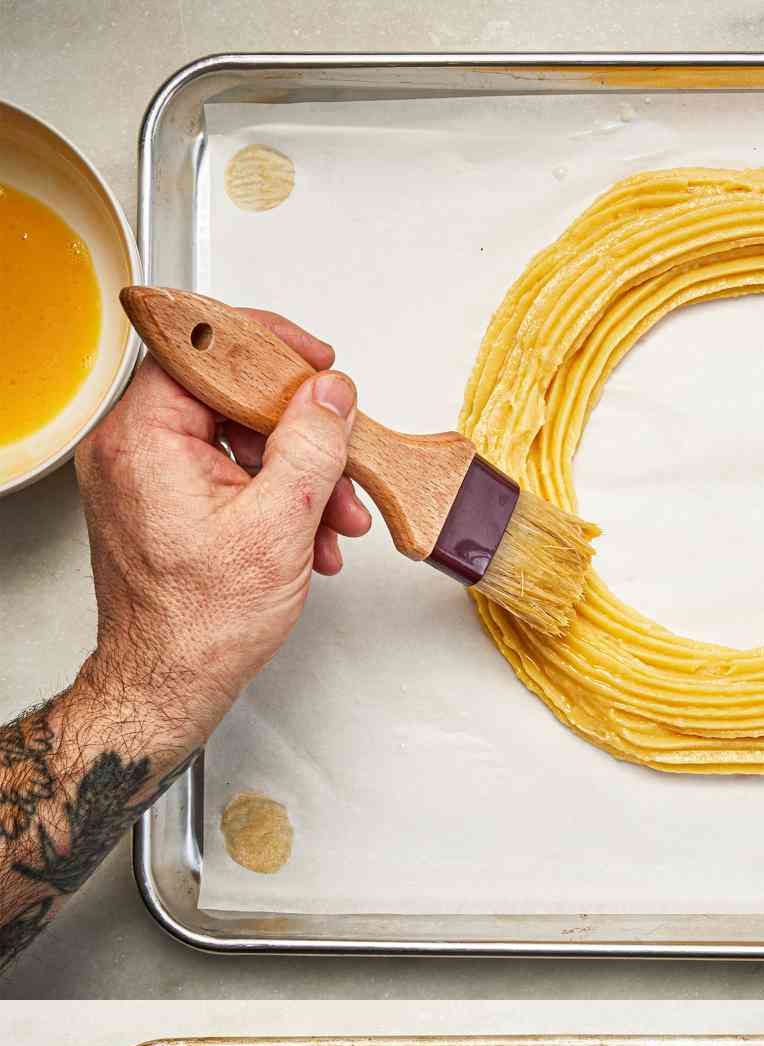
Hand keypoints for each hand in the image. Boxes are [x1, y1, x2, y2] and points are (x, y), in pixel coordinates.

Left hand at [73, 309, 371, 753]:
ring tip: (332, 522)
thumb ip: (311, 446)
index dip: (267, 349)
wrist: (168, 686)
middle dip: (297, 438)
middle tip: (339, 461)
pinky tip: (304, 538)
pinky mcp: (157, 508)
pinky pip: (221, 480)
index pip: (204, 349)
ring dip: (294, 479)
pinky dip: (268, 501)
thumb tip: (329, 396)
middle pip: (227, 402)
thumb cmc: (199, 625)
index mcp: (144, 437)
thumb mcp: (279, 524)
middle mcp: (130, 449)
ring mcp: (141, 480)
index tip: (313, 362)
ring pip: (232, 445)